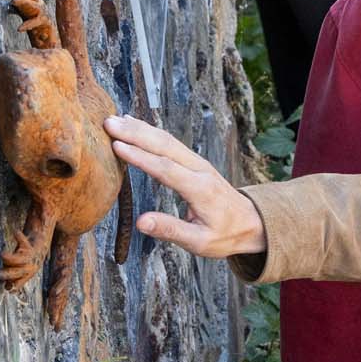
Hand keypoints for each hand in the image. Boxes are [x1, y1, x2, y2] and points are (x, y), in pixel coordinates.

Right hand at [106, 116, 266, 258]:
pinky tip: (133, 124)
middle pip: (165, 146)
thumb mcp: (200, 242)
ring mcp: (198, 163)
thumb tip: (142, 222)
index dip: (141, 157)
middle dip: (135, 133)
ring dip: (140, 128)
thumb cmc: (226, 235)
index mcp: (201, 189)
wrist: (252, 223)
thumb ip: (171, 230)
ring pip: (167, 139)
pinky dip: (150, 131)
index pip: (166, 169)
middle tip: (108, 123)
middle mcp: (200, 170)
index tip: (117, 146)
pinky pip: (170, 142)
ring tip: (114, 120)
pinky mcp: (195, 161)